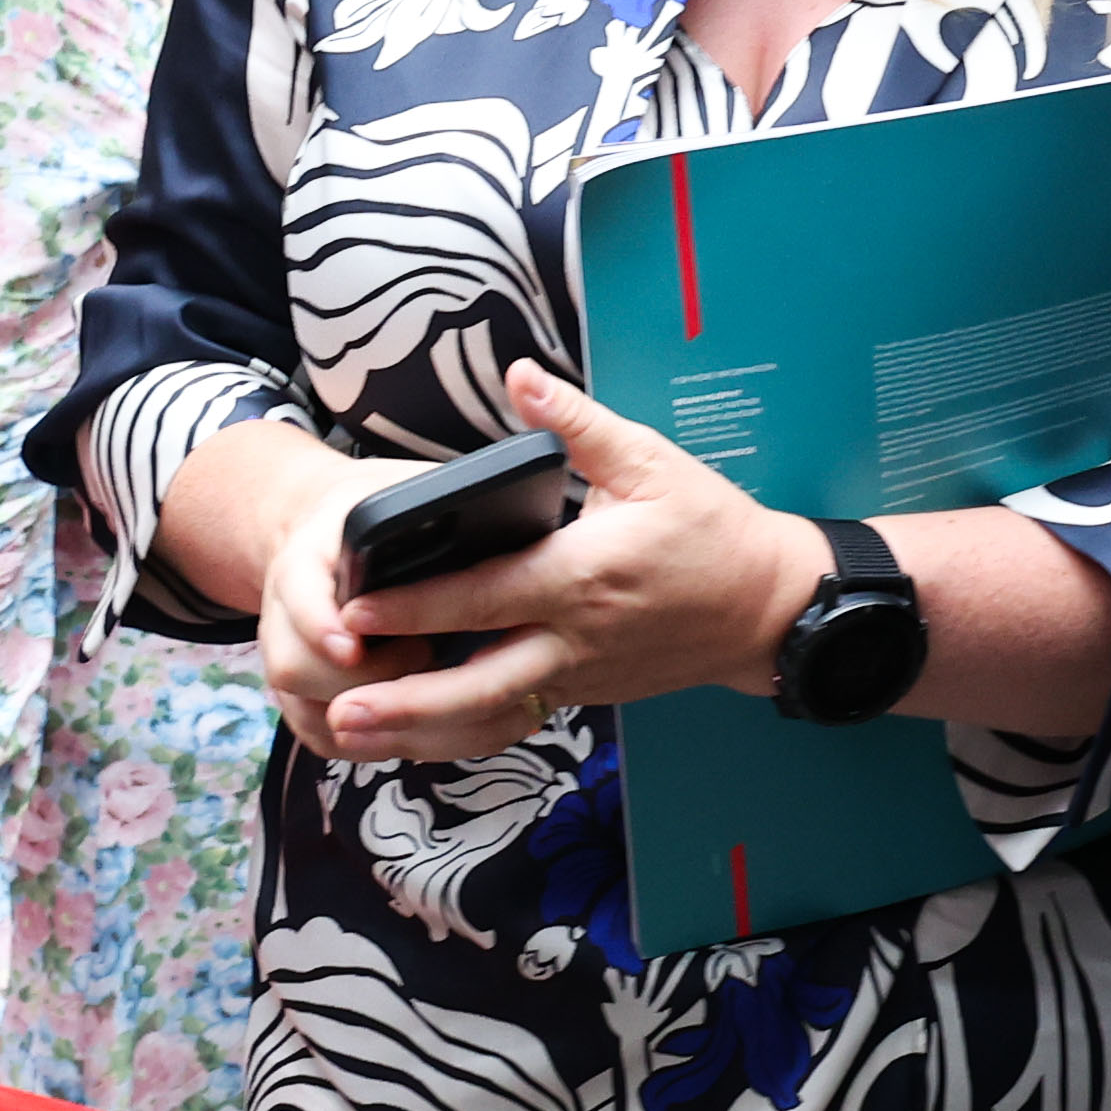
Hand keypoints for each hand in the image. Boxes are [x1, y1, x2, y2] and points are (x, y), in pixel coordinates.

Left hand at [284, 363, 825, 764]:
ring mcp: (580, 675)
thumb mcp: (652, 461)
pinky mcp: (586, 692)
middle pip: (476, 682)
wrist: (769, 607)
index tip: (354, 610)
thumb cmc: (711, 530)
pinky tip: (414, 730)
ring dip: (422, 728)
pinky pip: (514, 714)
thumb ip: (576, 424)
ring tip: (357, 733)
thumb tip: (520, 376)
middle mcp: (574, 637)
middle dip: (404, 698)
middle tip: (340, 706)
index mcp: (582, 575)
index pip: (483, 595)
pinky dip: (462, 726)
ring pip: (490, 713)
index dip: (414, 606)